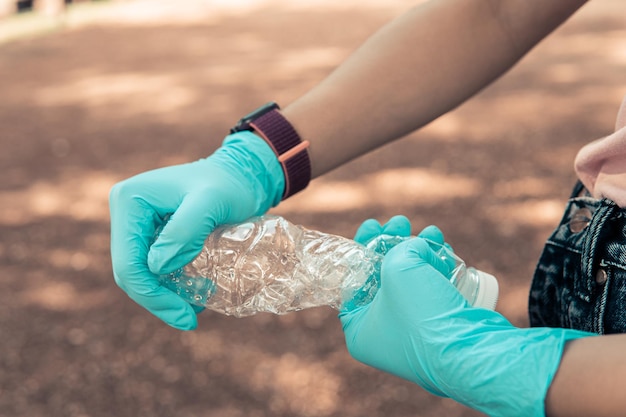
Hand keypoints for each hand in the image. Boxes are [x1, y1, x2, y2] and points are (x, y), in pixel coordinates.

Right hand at [109, 132, 283, 329]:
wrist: (241, 175)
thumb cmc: (230, 186)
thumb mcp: (211, 203)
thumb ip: (184, 232)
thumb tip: (155, 267)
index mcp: (129, 201)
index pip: (129, 262)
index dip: (152, 295)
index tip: (186, 316)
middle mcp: (125, 211)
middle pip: (130, 271)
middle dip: (158, 299)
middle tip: (190, 320)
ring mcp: (136, 223)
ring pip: (141, 273)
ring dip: (165, 295)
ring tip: (196, 307)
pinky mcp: (150, 232)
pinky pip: (153, 267)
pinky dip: (171, 284)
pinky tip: (196, 293)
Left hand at [342, 219, 592, 415]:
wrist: (472, 352)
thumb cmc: (423, 315)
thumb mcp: (398, 269)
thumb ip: (399, 249)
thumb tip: (417, 246)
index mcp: (360, 329)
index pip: (353, 279)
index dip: (362, 247)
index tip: (373, 224)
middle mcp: (384, 334)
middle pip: (384, 277)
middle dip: (395, 244)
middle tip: (402, 222)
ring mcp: (415, 333)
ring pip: (413, 281)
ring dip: (421, 252)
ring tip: (431, 232)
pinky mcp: (442, 330)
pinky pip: (434, 291)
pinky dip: (438, 268)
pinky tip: (443, 247)